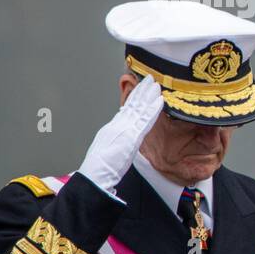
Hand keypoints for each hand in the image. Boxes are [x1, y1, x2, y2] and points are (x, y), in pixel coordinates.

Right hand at [77, 76, 164, 194]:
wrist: (95, 174)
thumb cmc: (101, 168)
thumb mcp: (110, 150)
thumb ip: (118, 141)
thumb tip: (123, 139)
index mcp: (112, 128)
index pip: (126, 108)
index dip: (134, 97)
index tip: (140, 88)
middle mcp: (118, 125)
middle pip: (132, 104)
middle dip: (141, 90)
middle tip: (150, 79)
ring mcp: (124, 128)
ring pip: (139, 108)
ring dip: (148, 95)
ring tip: (156, 84)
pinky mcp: (131, 135)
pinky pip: (145, 119)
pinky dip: (153, 109)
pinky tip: (160, 100)